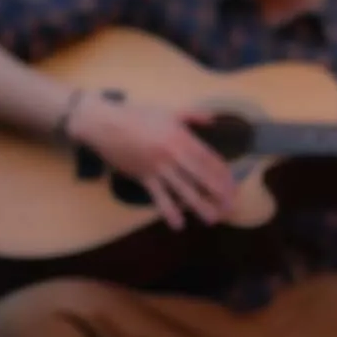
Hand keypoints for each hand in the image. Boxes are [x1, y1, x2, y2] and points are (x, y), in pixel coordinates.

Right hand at [65, 93, 235, 229]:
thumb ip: (194, 116)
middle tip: (231, 206)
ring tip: (212, 219)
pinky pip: (158, 196)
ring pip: (183, 188)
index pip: (209, 159)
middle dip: (218, 192)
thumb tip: (214, 119)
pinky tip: (178, 224)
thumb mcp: (169, 112)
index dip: (222, 174)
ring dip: (199, 205)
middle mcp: (174, 153)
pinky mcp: (143, 176)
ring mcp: (158, 166)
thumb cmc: (136, 115)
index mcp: (182, 138)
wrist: (103, 122)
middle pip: (202, 175)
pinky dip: (169, 211)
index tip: (233, 186)